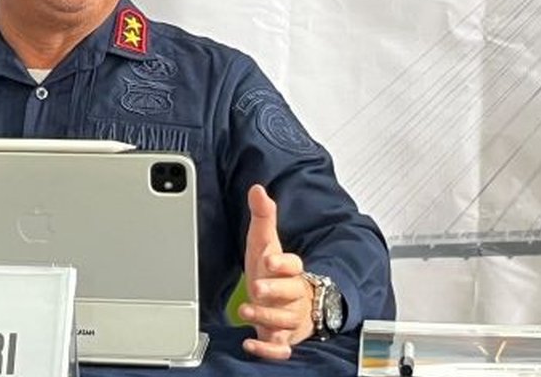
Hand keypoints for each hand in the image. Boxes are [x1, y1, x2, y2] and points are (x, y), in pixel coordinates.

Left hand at [238, 184, 314, 359]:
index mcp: (292, 273)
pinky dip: (268, 350)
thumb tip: (257, 189)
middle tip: (257, 288)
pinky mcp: (283, 340)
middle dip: (275, 291)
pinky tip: (251, 345)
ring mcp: (290, 320)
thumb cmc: (274, 273)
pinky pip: (281, 350)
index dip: (283, 263)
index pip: (294, 266)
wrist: (286, 304)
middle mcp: (294, 297)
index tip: (268, 259)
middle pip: (291, 294)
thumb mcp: (265, 244)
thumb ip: (263, 217)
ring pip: (285, 321)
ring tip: (246, 311)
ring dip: (266, 318)